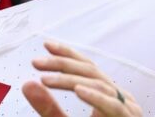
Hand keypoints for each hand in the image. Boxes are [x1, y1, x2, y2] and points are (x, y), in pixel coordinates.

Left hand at [23, 41, 142, 116]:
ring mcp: (127, 109)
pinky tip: (77, 91)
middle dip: (63, 64)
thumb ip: (48, 107)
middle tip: (37, 62)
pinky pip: (113, 105)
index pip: (88, 67)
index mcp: (107, 95)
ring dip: (70, 81)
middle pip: (91, 71)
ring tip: (46, 79)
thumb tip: (27, 84)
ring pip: (98, 85)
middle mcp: (120, 98)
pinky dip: (95, 97)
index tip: (46, 45)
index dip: (68, 54)